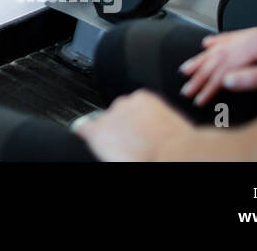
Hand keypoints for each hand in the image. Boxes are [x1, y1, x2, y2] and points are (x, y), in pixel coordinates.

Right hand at [73, 89, 192, 160]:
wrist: (174, 153)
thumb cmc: (147, 160)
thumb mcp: (116, 158)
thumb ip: (101, 146)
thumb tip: (91, 137)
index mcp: (96, 134)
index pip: (82, 127)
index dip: (89, 132)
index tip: (97, 137)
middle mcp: (107, 116)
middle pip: (106, 117)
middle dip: (117, 126)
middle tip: (131, 141)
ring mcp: (125, 104)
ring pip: (124, 108)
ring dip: (132, 117)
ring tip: (146, 134)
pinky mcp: (142, 96)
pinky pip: (140, 101)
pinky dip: (145, 109)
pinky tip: (154, 123)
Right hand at [179, 26, 256, 106]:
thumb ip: (256, 77)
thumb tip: (228, 80)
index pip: (225, 65)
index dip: (209, 82)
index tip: (199, 95)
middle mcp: (255, 35)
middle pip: (220, 55)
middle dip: (201, 73)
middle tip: (187, 88)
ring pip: (223, 46)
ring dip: (203, 58)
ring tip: (188, 68)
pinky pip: (232, 37)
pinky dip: (217, 42)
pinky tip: (208, 44)